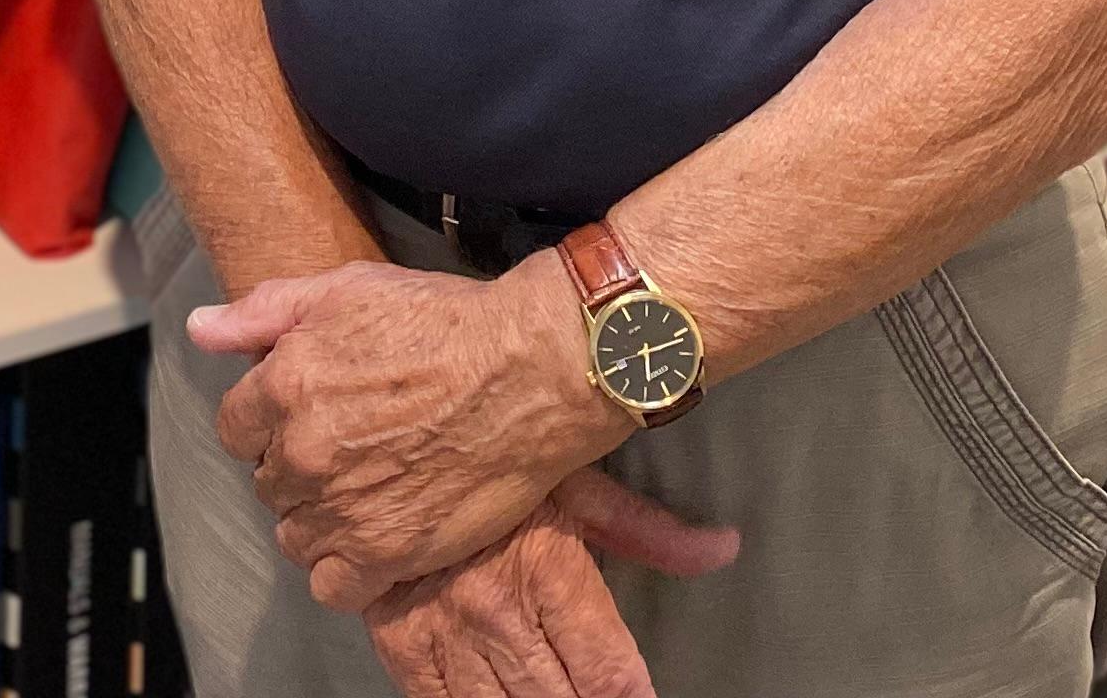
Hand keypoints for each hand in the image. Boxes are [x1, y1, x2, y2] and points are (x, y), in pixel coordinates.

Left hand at [195, 256, 641, 606]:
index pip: (235, 428)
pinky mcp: (386, 554)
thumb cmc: (445, 321)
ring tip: (369, 491)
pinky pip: (332, 586)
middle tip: (353, 448)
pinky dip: (348, 570)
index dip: (271, 421)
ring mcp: (341, 508)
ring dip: (321, 519)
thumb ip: (263, 311)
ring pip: (295, 535)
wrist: (529, 372)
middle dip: (300, 467)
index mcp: (284, 384)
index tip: (311, 415)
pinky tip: (379, 536)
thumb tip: (199, 329)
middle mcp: (302, 451)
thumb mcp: (346, 289)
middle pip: (268, 482)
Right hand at [359, 474, 739, 697]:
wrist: (381, 436)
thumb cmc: (490, 454)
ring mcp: (445, 634)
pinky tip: (499, 697)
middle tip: (598, 693)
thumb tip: (725, 549)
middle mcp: (497, 610)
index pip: (609, 674)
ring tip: (556, 694)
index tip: (640, 696)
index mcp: (548, 568)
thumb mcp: (575, 480)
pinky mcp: (402, 646)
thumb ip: (648, 530)